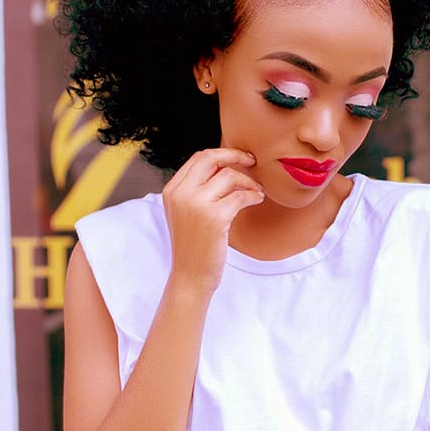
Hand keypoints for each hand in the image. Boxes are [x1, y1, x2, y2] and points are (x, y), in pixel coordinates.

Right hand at [162, 148, 263, 292]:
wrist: (190, 276)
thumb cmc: (194, 246)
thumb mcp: (185, 213)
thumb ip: (195, 190)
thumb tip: (224, 167)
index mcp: (172, 190)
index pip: (198, 158)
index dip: (222, 154)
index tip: (239, 159)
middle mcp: (180, 193)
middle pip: (211, 158)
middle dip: (235, 156)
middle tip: (253, 162)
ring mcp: (196, 205)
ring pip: (229, 176)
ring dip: (249, 182)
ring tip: (257, 192)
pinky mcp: (214, 218)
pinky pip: (240, 196)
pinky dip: (253, 195)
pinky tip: (257, 200)